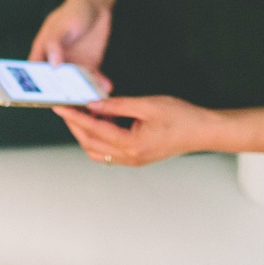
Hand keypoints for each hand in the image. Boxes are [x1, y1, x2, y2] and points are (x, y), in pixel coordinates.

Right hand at [29, 0, 112, 92]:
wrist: (95, 6)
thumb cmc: (73, 11)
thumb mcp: (62, 24)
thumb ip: (55, 43)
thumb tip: (53, 65)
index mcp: (42, 54)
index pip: (35, 75)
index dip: (37, 89)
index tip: (45, 99)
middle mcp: (55, 64)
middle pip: (56, 86)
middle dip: (63, 96)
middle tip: (72, 103)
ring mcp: (72, 67)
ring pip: (75, 86)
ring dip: (83, 94)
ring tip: (92, 99)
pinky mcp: (88, 67)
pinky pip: (93, 79)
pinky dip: (99, 84)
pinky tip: (106, 86)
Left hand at [53, 96, 218, 166]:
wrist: (203, 132)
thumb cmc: (181, 116)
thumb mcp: (148, 104)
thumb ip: (118, 105)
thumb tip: (93, 103)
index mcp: (131, 144)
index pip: (94, 129)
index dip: (74, 117)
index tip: (60, 106)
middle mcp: (129, 157)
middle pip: (91, 143)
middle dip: (75, 125)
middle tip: (65, 107)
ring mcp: (133, 160)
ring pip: (97, 151)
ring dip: (85, 133)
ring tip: (80, 113)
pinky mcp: (137, 158)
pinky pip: (108, 152)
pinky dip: (98, 138)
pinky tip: (99, 122)